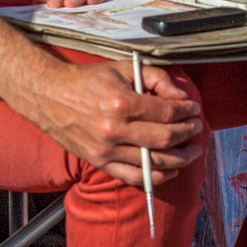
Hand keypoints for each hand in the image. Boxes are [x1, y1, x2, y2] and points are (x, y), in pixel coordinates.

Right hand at [19, 61, 203, 188]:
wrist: (49, 95)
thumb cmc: (86, 81)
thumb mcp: (123, 68)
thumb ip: (156, 78)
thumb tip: (180, 96)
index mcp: (121, 102)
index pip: (167, 111)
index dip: (187, 111)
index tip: (194, 109)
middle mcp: (114, 128)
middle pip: (165, 138)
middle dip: (188, 133)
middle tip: (197, 128)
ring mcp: (106, 149)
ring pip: (154, 161)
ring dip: (181, 158)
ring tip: (192, 150)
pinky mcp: (99, 162)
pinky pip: (134, 177)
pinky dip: (157, 177)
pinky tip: (171, 170)